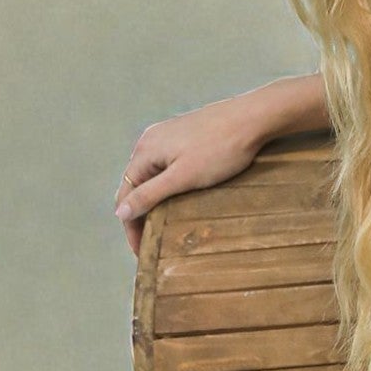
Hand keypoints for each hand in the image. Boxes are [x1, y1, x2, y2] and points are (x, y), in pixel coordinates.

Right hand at [112, 89, 270, 257]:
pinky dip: (166, 187)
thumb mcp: (182, 177)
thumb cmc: (219, 149)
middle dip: (141, 215)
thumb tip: (119, 212)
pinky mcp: (184, 137)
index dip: (131, 225)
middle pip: (136, 186)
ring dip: (154, 202)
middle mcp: (149, 142)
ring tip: (163, 229)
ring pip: (151, 177)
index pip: (126, 195)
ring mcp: (166, 137)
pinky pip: (166, 167)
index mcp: (144, 151)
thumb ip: (149, 195)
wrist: (252, 118)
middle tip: (153, 246)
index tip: (141, 252)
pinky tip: (177, 200)